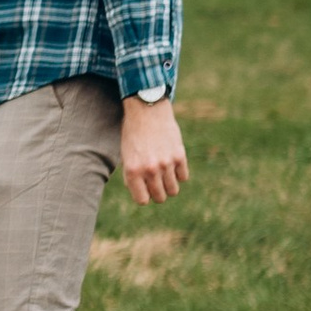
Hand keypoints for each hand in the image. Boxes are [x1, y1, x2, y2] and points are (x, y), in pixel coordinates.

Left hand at [121, 92, 188, 207]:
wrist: (147, 110)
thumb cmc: (133, 134)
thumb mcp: (126, 156)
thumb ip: (133, 176)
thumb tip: (144, 196)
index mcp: (133, 171)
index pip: (143, 200)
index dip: (144, 196)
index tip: (144, 189)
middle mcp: (150, 170)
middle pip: (160, 197)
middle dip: (157, 192)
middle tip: (155, 180)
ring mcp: (166, 164)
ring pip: (173, 190)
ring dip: (169, 184)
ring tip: (164, 173)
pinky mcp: (179, 156)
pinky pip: (183, 177)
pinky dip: (179, 173)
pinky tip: (172, 163)